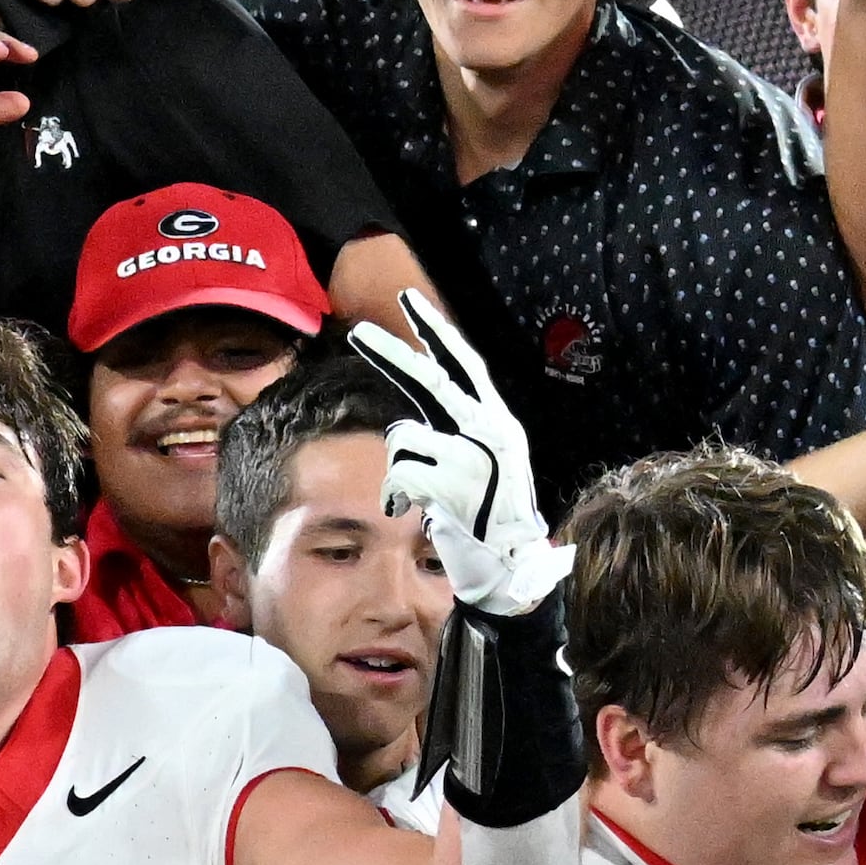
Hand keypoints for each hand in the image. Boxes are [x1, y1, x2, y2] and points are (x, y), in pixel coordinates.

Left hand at [352, 291, 561, 615]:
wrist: (508, 563)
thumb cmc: (484, 516)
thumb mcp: (475, 465)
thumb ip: (449, 436)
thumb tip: (405, 423)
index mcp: (495, 421)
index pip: (464, 365)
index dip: (436, 333)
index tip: (411, 302)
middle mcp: (489, 429)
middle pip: (428, 380)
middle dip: (389, 354)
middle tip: (357, 331)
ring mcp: (472, 453)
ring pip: (401, 439)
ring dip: (401, 470)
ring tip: (427, 497)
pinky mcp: (452, 481)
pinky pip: (397, 475)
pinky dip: (395, 495)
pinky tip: (418, 512)